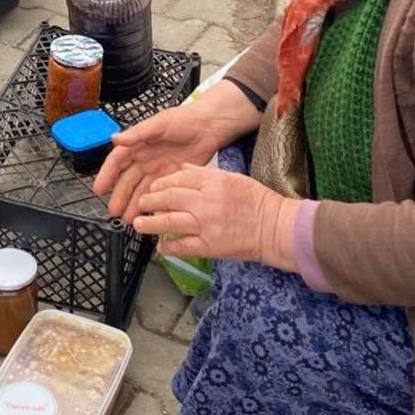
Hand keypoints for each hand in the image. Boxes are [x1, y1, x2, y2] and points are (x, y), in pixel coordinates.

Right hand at [93, 80, 260, 223]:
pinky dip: (152, 204)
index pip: (117, 161)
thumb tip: (115, 138)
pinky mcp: (171, 177)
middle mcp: (145, 158)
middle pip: (127, 180)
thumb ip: (137, 133)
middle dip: (119, 196)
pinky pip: (158, 193)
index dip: (107, 175)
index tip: (99, 189)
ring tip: (129, 219)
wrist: (209, 127)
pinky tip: (149, 214)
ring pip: (141, 189)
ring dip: (134, 204)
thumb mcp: (159, 124)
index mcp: (137, 143)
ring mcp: (158, 169)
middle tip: (114, 211)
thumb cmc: (184, 119)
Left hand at [134, 164, 298, 268]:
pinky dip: (169, 247)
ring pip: (170, 222)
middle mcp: (206, 202)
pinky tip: (161, 246)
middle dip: (150, 201)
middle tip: (141, 204)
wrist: (275, 228)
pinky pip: (183, 246)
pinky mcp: (210, 246)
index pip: (179, 178)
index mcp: (213, 182)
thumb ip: (205, 173)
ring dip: (151, 223)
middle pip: (169, 198)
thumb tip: (183, 168)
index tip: (153, 187)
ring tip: (139, 224)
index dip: (161, 183)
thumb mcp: (233, 177)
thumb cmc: (257, 201)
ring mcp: (206, 225)